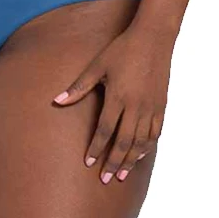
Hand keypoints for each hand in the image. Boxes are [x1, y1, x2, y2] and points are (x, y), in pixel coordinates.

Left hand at [52, 21, 173, 183]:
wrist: (153, 38)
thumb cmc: (122, 49)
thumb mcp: (97, 65)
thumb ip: (79, 87)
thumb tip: (57, 101)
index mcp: (118, 97)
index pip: (105, 130)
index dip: (96, 148)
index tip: (88, 163)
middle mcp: (136, 106)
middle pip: (123, 142)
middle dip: (114, 162)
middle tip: (106, 179)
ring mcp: (151, 107)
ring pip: (141, 142)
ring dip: (131, 160)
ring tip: (123, 174)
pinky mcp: (161, 105)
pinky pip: (155, 133)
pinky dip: (147, 147)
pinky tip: (140, 154)